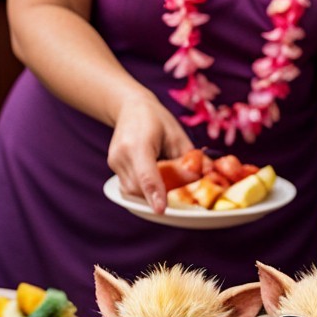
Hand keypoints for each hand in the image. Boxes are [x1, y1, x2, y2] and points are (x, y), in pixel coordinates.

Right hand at [107, 94, 195, 212]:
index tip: (161, 210)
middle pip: (137, 187)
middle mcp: (121, 155)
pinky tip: (152, 181)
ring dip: (148, 194)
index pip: (146, 174)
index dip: (154, 194)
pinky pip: (128, 186)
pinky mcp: (113, 166)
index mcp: (138, 143)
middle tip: (176, 197)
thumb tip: (203, 179)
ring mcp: (114, 161)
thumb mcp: (177, 135)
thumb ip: (187, 159)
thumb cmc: (157, 119)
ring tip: (164, 185)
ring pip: (131, 190)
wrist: (129, 107)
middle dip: (156, 196)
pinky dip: (141, 189)